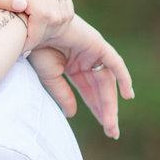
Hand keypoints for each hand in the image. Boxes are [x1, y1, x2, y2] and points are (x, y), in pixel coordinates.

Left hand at [0, 0, 73, 50]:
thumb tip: (21, 3)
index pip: (42, 14)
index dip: (33, 36)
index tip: (20, 45)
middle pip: (54, 16)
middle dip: (41, 36)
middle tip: (24, 42)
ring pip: (63, 15)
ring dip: (49, 30)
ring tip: (29, 33)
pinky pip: (66, 10)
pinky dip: (55, 23)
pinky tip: (38, 25)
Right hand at [28, 15, 133, 138]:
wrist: (32, 27)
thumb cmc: (36, 47)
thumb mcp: (50, 76)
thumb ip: (63, 94)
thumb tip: (72, 114)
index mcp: (73, 65)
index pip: (90, 91)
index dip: (97, 109)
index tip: (105, 128)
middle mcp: (86, 59)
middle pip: (101, 89)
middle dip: (106, 110)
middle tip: (112, 132)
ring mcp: (93, 52)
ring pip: (107, 81)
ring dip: (111, 102)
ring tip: (111, 123)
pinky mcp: (98, 45)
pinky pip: (115, 63)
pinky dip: (123, 77)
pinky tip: (128, 95)